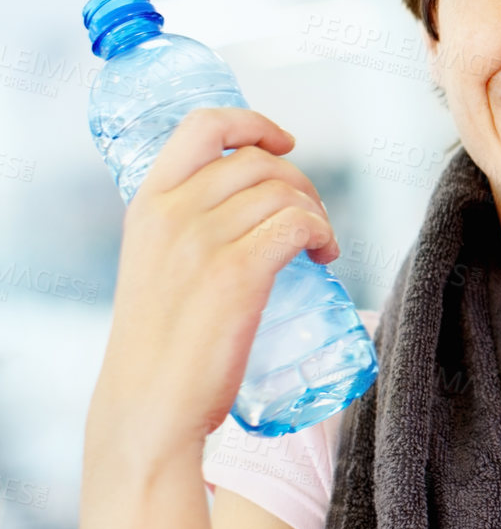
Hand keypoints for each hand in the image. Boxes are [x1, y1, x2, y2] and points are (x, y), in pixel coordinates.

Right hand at [88, 107, 339, 462]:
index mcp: (148, 203)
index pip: (203, 125)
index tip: (283, 141)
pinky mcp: (238, 273)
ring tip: (319, 245)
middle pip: (259, 160)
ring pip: (286, 192)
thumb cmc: (160, 344)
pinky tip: (324, 255)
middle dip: (300, 182)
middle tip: (311, 220)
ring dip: (317, 212)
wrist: (148, 405)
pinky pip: (299, 224)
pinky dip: (324, 232)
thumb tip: (244, 205)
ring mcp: (203, 240)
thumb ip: (185, 230)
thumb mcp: (155, 265)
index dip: (253, 123)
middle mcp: (172, 212)